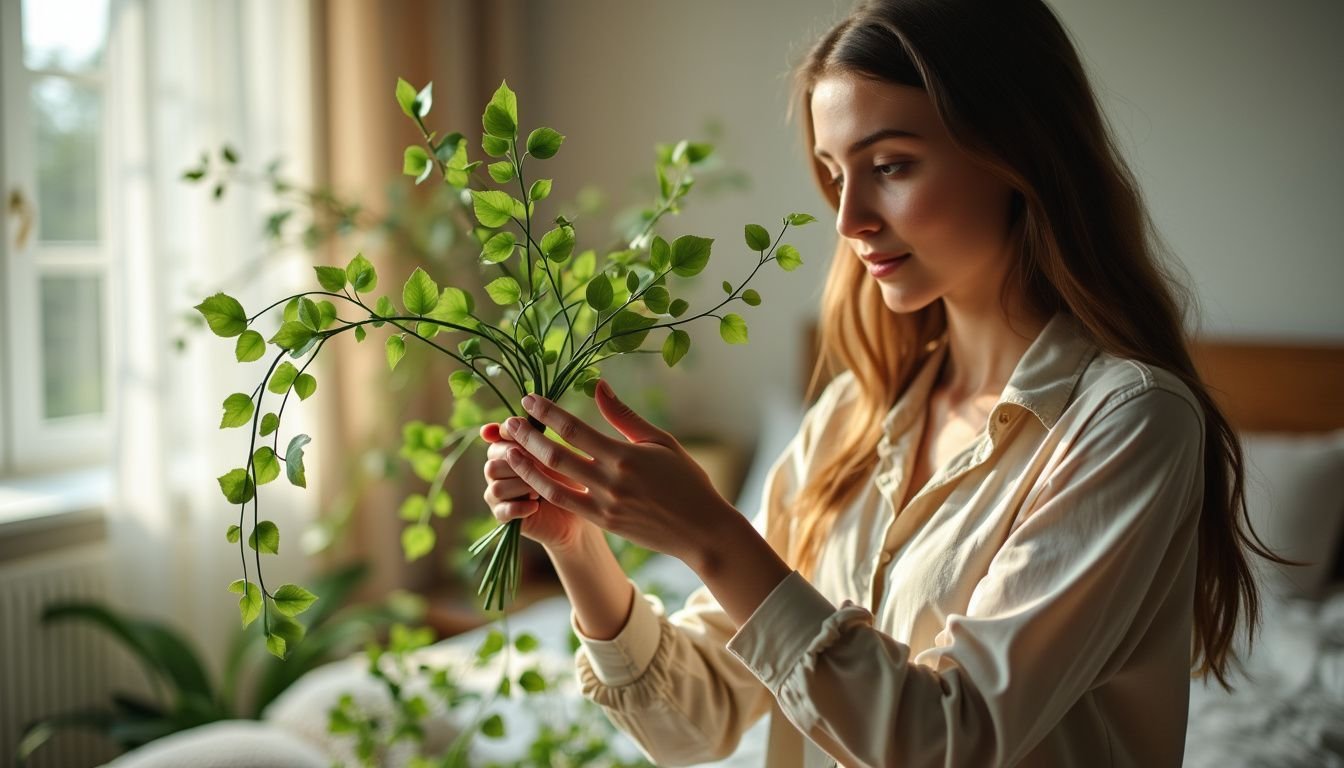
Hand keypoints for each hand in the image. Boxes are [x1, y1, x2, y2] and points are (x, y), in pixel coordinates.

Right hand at [480, 422, 597, 553]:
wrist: (583, 510)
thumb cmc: (571, 475)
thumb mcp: (559, 452)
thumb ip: (538, 434)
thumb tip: (516, 416)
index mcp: (507, 449)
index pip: (497, 440)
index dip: (512, 441)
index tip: (529, 445)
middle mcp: (498, 471)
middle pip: (491, 465)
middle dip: (518, 467)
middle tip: (543, 469)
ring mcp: (499, 496)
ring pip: (496, 488)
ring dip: (520, 488)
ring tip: (539, 490)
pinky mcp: (505, 517)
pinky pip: (502, 511)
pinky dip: (519, 507)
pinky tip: (535, 505)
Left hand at [500, 379, 740, 572]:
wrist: (701, 530)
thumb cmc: (687, 480)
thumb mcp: (661, 441)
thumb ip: (624, 416)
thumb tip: (598, 387)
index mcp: (625, 456)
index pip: (575, 430)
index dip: (548, 413)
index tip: (529, 399)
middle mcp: (610, 482)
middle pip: (556, 456)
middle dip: (528, 437)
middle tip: (508, 423)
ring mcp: (604, 506)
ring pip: (553, 484)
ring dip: (527, 466)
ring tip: (509, 450)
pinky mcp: (603, 523)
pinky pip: (565, 504)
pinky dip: (542, 490)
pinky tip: (529, 478)